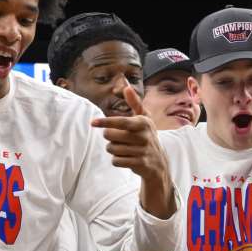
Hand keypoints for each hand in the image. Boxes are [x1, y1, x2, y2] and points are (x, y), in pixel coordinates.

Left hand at [91, 86, 172, 216]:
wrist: (158, 162)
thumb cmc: (146, 135)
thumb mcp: (143, 118)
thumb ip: (134, 102)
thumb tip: (126, 87)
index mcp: (143, 123)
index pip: (121, 122)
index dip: (106, 122)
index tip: (92, 123)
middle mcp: (144, 136)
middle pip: (110, 136)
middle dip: (110, 137)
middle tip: (119, 138)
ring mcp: (142, 150)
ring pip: (111, 149)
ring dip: (114, 149)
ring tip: (125, 148)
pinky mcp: (139, 163)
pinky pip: (115, 161)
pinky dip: (117, 160)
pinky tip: (127, 158)